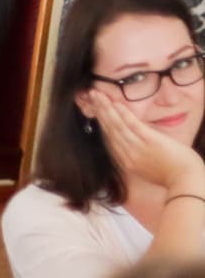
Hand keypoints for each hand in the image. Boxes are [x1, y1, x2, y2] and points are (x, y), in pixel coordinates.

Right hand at [86, 90, 204, 194]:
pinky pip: (132, 124)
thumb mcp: (149, 170)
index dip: (100, 122)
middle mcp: (128, 154)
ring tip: (97, 94)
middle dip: (99, 111)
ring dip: (106, 108)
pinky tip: (115, 103)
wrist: (187, 183)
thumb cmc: (173, 176)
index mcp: (127, 162)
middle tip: (90, 95)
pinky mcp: (149, 141)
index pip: (109, 138)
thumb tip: (132, 144)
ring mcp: (138, 147)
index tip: (94, 110)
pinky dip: (123, 113)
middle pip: (109, 129)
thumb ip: (137, 157)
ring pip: (116, 125)